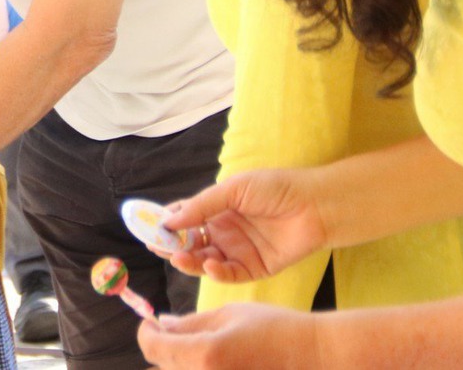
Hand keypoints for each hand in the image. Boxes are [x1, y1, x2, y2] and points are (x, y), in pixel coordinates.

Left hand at [136, 303, 321, 369]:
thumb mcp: (229, 315)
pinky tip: (212, 358)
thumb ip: (190, 322)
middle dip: (162, 346)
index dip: (147, 332)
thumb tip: (162, 323)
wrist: (316, 356)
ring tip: (197, 344)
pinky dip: (199, 367)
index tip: (152, 321)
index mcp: (204, 354)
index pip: (152, 347)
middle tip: (174, 330)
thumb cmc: (275, 329)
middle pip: (163, 365)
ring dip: (179, 361)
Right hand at [159, 170, 330, 285]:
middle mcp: (223, 231)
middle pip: (190, 242)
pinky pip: (228, 274)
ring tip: (179, 256)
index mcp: (216, 209)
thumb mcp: (233, 190)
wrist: (315, 206)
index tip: (147, 226)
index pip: (184, 217)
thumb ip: (201, 206)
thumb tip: (167, 220)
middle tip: (157, 246)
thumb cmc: (275, 188)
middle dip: (171, 244)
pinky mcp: (253, 268)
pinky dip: (215, 272)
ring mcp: (237, 251)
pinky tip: (209, 263)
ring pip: (204, 260)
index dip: (165, 222)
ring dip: (189, 260)